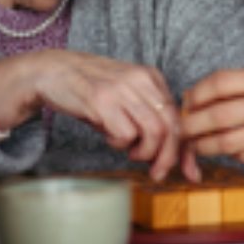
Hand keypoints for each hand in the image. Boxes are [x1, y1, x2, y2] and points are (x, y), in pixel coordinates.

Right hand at [0, 50, 185, 180]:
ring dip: (145, 152)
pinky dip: (120, 144)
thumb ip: (147, 116)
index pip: (179, 116)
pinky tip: (109, 137)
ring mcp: (121, 89)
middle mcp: (140, 80)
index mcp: (150, 77)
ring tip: (130, 152)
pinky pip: (126, 134)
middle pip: (171, 126)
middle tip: (157, 171)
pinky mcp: (102, 100)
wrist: (53, 71)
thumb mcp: (125, 96)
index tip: (191, 172)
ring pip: (154, 131)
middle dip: (168, 157)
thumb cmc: (90, 89)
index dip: (187, 149)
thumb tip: (170, 152)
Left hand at [181, 65, 243, 165]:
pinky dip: (230, 155)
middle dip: (191, 124)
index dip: (196, 93)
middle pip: (217, 116)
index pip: (220, 83)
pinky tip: (227, 149)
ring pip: (226, 143)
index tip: (188, 100)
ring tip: (197, 143)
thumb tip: (202, 96)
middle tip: (182, 127)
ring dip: (204, 145)